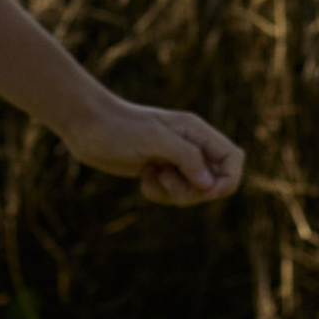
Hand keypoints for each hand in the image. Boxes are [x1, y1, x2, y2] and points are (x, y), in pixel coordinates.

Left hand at [61, 95, 243, 204]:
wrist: (85, 124)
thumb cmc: (118, 126)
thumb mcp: (155, 139)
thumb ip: (187, 158)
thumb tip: (210, 186)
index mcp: (196, 132)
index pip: (233, 160)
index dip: (227, 181)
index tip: (204, 190)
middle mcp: (190, 145)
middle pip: (214, 182)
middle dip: (193, 191)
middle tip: (168, 180)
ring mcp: (174, 159)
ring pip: (192, 192)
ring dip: (173, 193)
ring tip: (151, 175)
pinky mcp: (158, 170)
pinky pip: (171, 195)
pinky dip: (158, 193)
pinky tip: (143, 177)